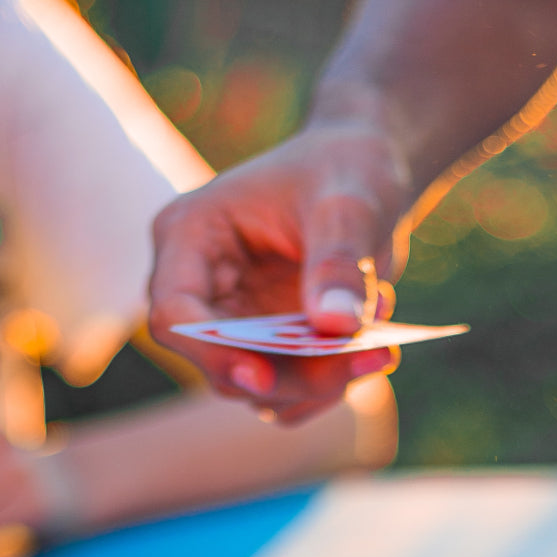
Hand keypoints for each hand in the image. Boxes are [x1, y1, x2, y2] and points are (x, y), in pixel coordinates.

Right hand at [148, 121, 406, 423]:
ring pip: (261, 386)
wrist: (368, 170)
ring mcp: (235, 319)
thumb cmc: (346, 167)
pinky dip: (334, 378)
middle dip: (294, 375)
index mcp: (191, 235)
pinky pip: (292, 389)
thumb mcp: (349, 205)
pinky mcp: (271, 341)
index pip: (175, 313)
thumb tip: (334, 326)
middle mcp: (202, 286)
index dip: (211, 351)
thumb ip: (337, 261)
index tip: (263, 375)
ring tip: (382, 341)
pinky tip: (376, 337)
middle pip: (222, 362)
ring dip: (322, 381)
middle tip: (372, 357)